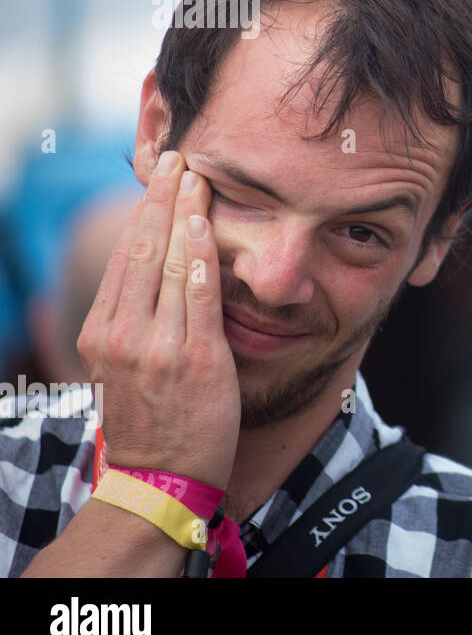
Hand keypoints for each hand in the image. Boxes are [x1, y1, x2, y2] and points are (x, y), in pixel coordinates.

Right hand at [77, 150, 240, 489]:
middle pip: (143, 248)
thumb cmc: (154, 418)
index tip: (161, 176)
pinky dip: (202, 254)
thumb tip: (156, 276)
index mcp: (102, 331)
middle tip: (179, 156)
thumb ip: (136, 320)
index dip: (144, 211)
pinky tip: (207, 223)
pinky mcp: (194, 357)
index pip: (126, 256)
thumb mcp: (126, 365)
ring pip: (171, 263)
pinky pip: (199, 294)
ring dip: (185, 213)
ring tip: (198, 176)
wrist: (160, 478)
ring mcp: (157, 345)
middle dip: (162, 197)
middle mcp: (122, 333)